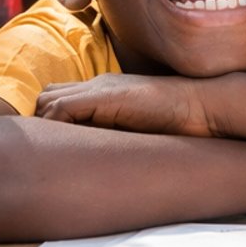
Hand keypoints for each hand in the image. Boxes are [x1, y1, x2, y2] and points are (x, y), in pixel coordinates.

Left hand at [36, 73, 214, 136]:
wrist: (204, 106)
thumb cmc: (181, 123)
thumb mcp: (139, 129)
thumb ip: (117, 132)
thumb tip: (98, 161)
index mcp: (105, 91)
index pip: (59, 98)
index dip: (50, 122)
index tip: (53, 149)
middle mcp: (99, 85)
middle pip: (46, 96)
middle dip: (41, 124)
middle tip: (49, 153)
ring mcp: (101, 88)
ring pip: (48, 101)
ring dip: (46, 127)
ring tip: (57, 153)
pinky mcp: (106, 97)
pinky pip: (62, 108)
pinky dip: (56, 127)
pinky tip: (66, 149)